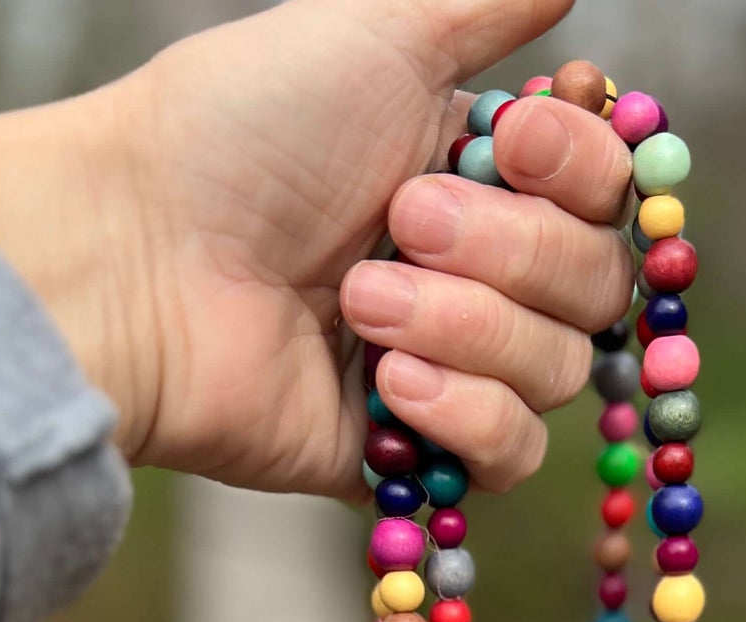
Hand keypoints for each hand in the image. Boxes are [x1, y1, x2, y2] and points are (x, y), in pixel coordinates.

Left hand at [0, 0, 634, 498]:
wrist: (138, 261)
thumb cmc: (238, 134)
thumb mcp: (373, 34)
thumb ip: (485, 5)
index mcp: (482, 180)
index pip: (607, 198)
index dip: (582, 176)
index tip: (511, 146)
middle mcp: (481, 277)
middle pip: (597, 289)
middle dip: (509, 251)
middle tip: (401, 220)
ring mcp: (452, 369)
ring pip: (558, 372)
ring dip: (467, 327)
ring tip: (358, 301)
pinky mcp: (418, 451)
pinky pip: (511, 453)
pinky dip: (465, 413)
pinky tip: (387, 384)